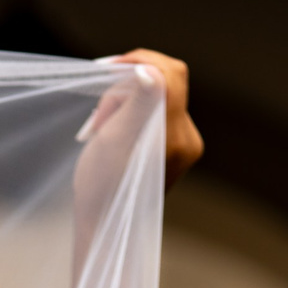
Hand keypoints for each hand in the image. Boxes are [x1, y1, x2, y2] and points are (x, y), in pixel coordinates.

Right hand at [72, 48, 200, 283]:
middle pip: (164, 81)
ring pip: (158, 95)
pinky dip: (131, 111)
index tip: (108, 69)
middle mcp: (187, 137)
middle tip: (101, 110)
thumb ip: (136, 104)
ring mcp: (182, 143)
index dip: (140, 61)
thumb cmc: (101, 189)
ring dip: (125, 99)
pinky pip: (156, 111)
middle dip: (128, 84)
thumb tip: (150, 70)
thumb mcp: (113, 142)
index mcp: (176, 136)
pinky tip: (112, 130)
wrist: (104, 225)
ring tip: (102, 126)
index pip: (169, 74)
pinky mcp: (173, 147)